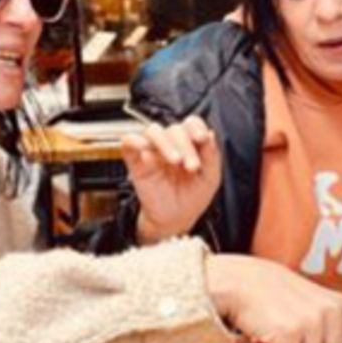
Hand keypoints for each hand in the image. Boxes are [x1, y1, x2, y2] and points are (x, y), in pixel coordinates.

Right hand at [123, 115, 221, 243]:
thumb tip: (211, 133)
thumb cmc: (192, 197)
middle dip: (186, 146)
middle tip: (192, 166)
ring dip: (166, 143)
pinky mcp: (136, 161)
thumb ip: (212, 155)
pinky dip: (136, 141)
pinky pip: (129, 142)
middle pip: (174, 129)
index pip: (190, 123)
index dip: (196, 126)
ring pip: (153, 131)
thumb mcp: (210, 178)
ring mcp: (152, 151)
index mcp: (189, 144)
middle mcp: (170, 144)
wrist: (176, 219)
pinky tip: (146, 151)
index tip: (202, 139)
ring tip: (175, 161)